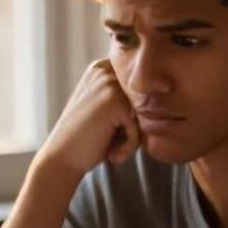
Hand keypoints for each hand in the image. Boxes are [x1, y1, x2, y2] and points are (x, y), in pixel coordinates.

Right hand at [35, 59, 140, 182]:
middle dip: (135, 126)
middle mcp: (105, 69)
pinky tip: (110, 153)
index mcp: (103, 67)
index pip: (143, 91)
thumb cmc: (88, 139)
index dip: (134, 117)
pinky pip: (141, 128)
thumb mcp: (108, 110)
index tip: (109, 129)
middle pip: (147, 102)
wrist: (61, 159)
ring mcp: (109, 83)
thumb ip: (130, 96)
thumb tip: (167, 87)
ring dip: (132, 137)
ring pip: (145, 114)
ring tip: (109, 145)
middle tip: (109, 140)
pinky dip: (129, 146)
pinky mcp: (115, 101)